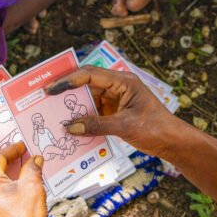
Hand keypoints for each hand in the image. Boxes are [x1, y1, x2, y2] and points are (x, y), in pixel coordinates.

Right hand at [46, 66, 175, 154]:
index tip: (51, 89)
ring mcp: (116, 99)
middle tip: (44, 99)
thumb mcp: (125, 126)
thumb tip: (70, 127)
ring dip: (73, 107)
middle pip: (86, 84)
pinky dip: (83, 119)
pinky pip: (94, 112)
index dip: (68, 80)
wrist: (172, 142)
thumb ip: (97, 125)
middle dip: (67, 92)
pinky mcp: (115, 112)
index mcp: (123, 81)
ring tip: (53, 114)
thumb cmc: (156, 128)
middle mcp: (118, 86)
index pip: (90, 74)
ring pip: (88, 99)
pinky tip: (70, 127)